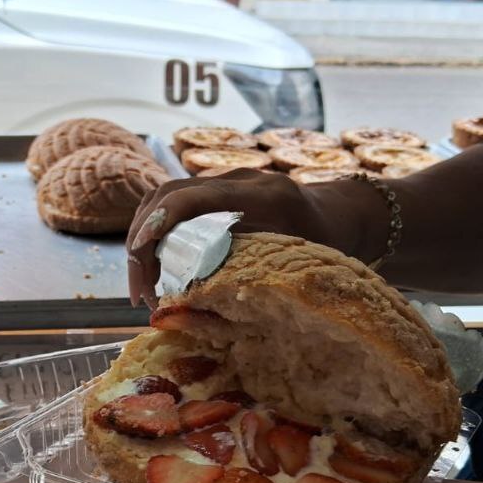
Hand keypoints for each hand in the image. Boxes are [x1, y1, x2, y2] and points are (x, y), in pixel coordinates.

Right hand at [125, 169, 384, 307]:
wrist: (341, 213)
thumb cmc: (329, 243)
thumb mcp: (300, 260)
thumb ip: (259, 271)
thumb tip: (204, 301)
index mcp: (260, 193)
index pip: (193, 196)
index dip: (160, 221)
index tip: (141, 252)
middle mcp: (237, 180)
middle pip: (166, 197)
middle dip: (142, 243)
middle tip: (141, 293)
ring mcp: (224, 181)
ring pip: (163, 198)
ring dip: (143, 241)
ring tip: (144, 289)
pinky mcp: (216, 192)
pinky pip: (174, 205)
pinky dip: (155, 235)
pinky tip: (154, 270)